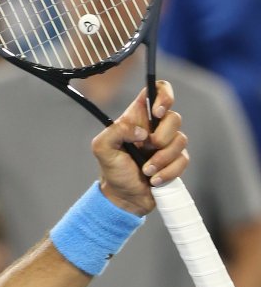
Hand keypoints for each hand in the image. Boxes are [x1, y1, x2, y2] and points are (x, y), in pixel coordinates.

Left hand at [92, 81, 186, 215]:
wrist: (124, 196)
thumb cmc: (113, 169)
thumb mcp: (102, 148)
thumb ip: (116, 131)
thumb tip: (141, 131)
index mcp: (137, 116)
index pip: (157, 90)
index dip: (164, 95)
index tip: (157, 112)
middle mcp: (155, 126)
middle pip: (175, 117)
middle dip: (162, 136)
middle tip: (147, 148)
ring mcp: (168, 143)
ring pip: (181, 140)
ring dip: (162, 159)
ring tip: (146, 170)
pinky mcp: (177, 160)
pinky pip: (184, 160)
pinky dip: (168, 171)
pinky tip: (154, 179)